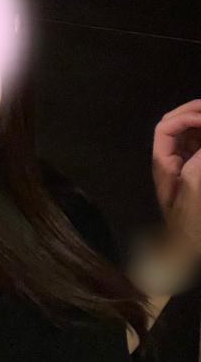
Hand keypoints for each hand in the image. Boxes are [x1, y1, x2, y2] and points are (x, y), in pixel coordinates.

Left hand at [152, 98, 200, 262]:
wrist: (188, 248)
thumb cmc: (187, 223)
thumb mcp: (192, 190)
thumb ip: (198, 161)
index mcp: (164, 163)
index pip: (165, 129)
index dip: (184, 117)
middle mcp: (172, 161)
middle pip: (178, 127)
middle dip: (195, 113)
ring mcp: (185, 167)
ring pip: (192, 135)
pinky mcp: (196, 174)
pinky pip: (198, 149)